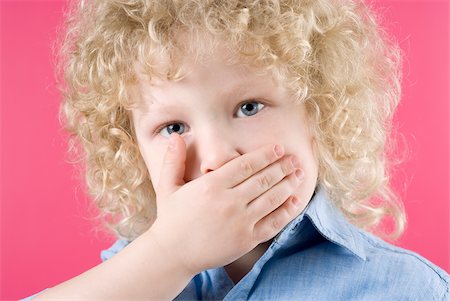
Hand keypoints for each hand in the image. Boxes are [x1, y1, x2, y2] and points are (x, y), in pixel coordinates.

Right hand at [147, 133, 304, 274]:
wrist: (173, 254)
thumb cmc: (171, 219)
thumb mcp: (168, 186)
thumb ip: (173, 160)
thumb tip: (176, 136)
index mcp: (211, 186)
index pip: (245, 165)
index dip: (265, 155)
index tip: (278, 148)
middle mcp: (229, 202)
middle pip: (263, 179)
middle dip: (282, 167)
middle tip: (294, 158)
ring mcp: (240, 222)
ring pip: (271, 198)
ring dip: (288, 184)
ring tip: (299, 174)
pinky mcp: (247, 239)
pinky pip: (272, 223)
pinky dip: (286, 211)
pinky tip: (295, 200)